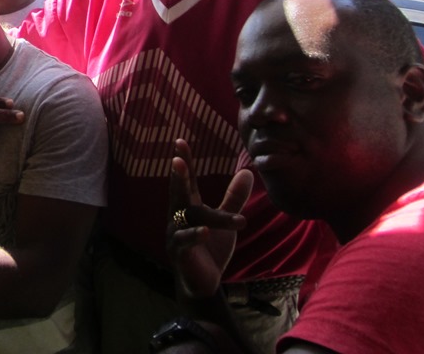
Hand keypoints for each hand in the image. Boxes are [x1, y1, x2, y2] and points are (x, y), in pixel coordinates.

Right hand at [167, 139, 252, 300]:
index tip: (181, 142)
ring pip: (190, 218)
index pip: (186, 180)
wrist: (204, 282)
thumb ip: (233, 197)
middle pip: (179, 192)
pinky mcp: (179, 252)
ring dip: (199, 210)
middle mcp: (178, 216)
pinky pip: (186, 241)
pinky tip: (205, 231)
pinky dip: (194, 235)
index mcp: (189, 206)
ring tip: (201, 198)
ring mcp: (176, 233)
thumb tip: (247, 172)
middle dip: (179, 176)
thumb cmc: (211, 248)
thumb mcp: (225, 220)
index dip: (185, 162)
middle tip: (178, 159)